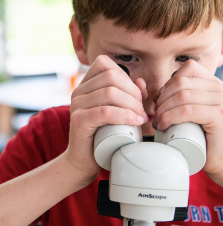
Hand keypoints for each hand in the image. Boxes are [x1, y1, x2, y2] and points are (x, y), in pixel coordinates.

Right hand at [66, 55, 147, 179]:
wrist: (84, 161)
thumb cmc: (104, 135)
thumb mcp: (119, 111)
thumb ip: (130, 95)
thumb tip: (141, 81)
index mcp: (86, 84)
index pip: (106, 65)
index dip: (126, 78)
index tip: (136, 97)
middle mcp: (78, 91)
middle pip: (111, 77)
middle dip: (133, 92)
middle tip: (142, 111)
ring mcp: (77, 105)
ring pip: (110, 93)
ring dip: (132, 104)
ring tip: (140, 118)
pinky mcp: (79, 120)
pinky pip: (105, 111)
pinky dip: (124, 115)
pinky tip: (135, 122)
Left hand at [154, 60, 222, 176]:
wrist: (221, 160)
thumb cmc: (200, 136)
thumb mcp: (190, 110)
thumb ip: (179, 95)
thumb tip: (145, 86)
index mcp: (214, 83)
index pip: (188, 67)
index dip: (169, 83)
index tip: (162, 102)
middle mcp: (220, 87)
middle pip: (181, 82)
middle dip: (162, 99)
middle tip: (156, 116)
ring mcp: (222, 100)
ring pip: (182, 96)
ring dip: (163, 110)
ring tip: (158, 123)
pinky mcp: (219, 115)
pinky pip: (187, 110)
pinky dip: (170, 118)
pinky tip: (164, 126)